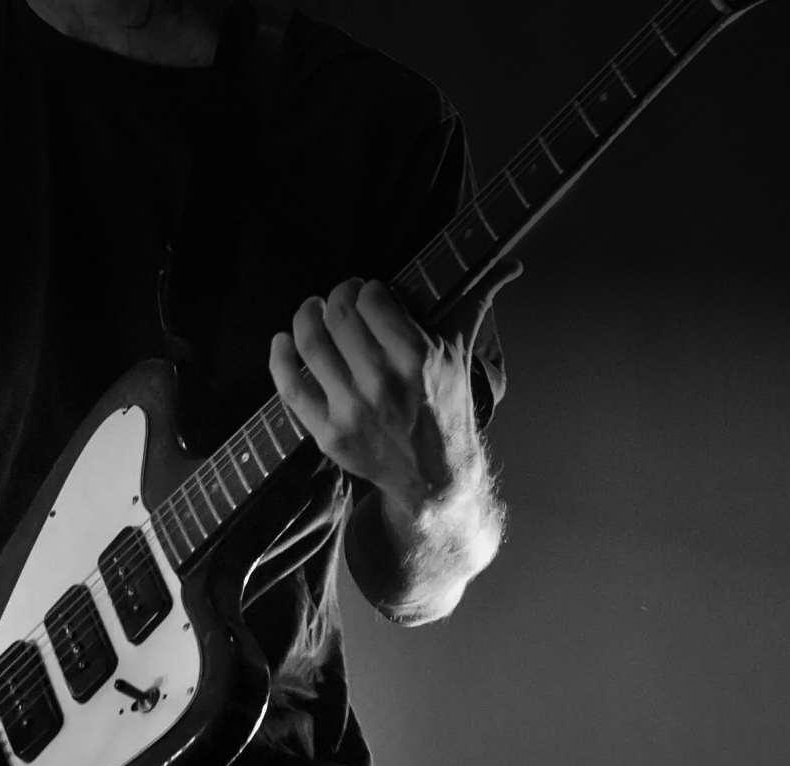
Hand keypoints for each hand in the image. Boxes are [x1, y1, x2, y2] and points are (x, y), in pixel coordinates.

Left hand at [268, 261, 518, 501]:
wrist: (434, 475)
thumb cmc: (446, 405)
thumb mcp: (461, 353)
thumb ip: (477, 302)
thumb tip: (511, 265)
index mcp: (417, 356)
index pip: (371, 299)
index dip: (365, 288)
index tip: (368, 290)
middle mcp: (382, 382)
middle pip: (337, 317)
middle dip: (336, 296)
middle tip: (340, 297)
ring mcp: (352, 409)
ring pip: (310, 345)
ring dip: (304, 317)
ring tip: (311, 310)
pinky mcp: (328, 433)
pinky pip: (290, 388)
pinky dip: (279, 358)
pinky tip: (282, 341)